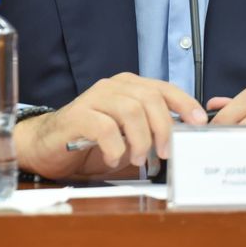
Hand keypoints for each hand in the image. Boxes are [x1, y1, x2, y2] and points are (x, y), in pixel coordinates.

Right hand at [14, 73, 206, 179]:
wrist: (47, 146)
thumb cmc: (91, 141)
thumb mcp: (127, 134)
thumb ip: (150, 130)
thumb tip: (181, 140)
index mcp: (129, 86)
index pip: (164, 88)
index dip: (184, 104)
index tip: (198, 122)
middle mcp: (113, 87)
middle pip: (150, 99)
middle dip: (163, 127)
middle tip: (164, 152)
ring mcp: (93, 98)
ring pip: (130, 111)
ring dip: (140, 139)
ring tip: (137, 159)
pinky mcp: (77, 116)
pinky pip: (104, 128)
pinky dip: (115, 147)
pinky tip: (113, 159)